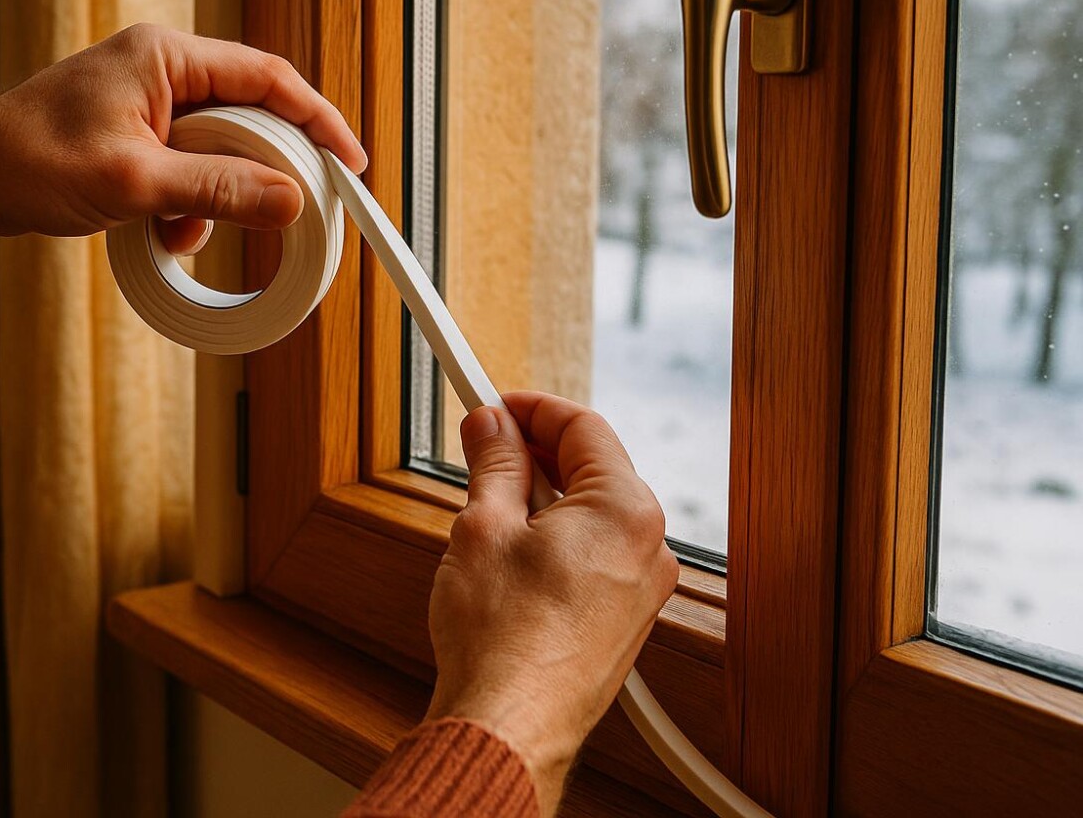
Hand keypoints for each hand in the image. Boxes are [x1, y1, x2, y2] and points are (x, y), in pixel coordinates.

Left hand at [0, 23, 365, 276]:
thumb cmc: (31, 164)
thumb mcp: (136, 184)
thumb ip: (219, 190)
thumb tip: (292, 199)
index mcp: (164, 55)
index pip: (267, 77)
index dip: (317, 119)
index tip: (350, 163)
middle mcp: (160, 67)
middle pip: (247, 115)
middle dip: (256, 173)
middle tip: (281, 214)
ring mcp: (145, 100)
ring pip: (218, 149)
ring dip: (213, 199)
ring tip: (179, 232)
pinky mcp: (133, 132)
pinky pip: (186, 166)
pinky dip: (184, 205)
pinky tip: (158, 231)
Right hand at [425, 392, 678, 815]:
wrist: (510, 727)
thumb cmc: (502, 640)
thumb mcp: (483, 527)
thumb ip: (494, 464)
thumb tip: (492, 427)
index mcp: (625, 510)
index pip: (582, 426)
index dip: (530, 407)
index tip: (493, 402)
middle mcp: (647, 547)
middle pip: (592, 468)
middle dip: (534, 453)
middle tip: (482, 450)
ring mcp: (640, 588)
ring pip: (591, 514)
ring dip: (542, 499)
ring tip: (488, 511)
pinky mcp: (624, 621)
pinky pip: (594, 556)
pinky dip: (556, 541)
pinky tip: (511, 556)